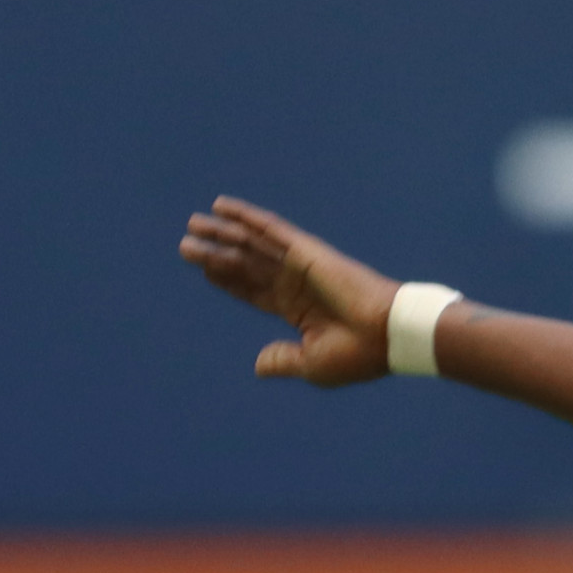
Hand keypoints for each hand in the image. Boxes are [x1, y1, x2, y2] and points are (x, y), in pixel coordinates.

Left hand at [180, 196, 402, 387]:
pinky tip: (222, 207)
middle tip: (186, 244)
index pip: (254, 291)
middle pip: (245, 264)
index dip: (229, 280)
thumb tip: (258, 365)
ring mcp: (299, 264)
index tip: (206, 270)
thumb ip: (283, 360)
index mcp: (298, 309)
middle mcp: (295, 282)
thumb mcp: (311, 364)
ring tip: (193, 224)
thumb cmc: (356, 354)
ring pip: (251, 244)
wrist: (387, 335)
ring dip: (221, 233)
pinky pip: (270, 229)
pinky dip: (246, 216)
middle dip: (215, 253)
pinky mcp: (305, 251)